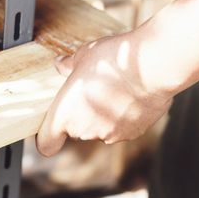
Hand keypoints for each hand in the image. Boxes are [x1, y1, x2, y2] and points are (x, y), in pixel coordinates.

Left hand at [36, 35, 172, 156]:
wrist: (152, 67)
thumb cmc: (113, 60)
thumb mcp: (83, 55)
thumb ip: (69, 65)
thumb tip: (62, 65)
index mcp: (64, 114)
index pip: (46, 142)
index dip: (48, 136)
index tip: (52, 127)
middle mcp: (85, 130)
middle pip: (75, 129)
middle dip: (81, 112)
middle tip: (90, 88)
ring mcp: (110, 134)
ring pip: (100, 128)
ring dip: (104, 114)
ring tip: (114, 88)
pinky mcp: (133, 133)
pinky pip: (122, 127)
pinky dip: (124, 115)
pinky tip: (130, 95)